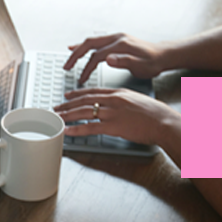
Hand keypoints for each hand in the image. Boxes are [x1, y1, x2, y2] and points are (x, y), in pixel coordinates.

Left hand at [54, 88, 179, 145]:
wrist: (164, 122)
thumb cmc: (155, 114)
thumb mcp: (136, 100)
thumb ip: (122, 101)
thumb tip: (114, 104)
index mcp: (119, 93)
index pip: (93, 91)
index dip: (78, 93)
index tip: (68, 95)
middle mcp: (113, 100)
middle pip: (85, 100)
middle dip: (68, 104)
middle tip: (57, 107)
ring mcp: (113, 113)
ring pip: (84, 112)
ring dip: (68, 115)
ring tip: (58, 118)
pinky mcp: (114, 126)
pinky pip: (91, 127)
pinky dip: (77, 129)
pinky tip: (68, 130)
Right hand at [63, 33, 167, 84]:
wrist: (164, 55)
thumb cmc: (154, 63)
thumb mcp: (142, 66)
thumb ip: (124, 62)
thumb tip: (108, 59)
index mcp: (121, 45)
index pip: (97, 56)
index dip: (87, 68)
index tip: (82, 79)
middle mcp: (117, 38)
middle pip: (90, 44)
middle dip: (76, 55)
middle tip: (66, 66)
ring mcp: (116, 38)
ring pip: (92, 41)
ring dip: (79, 50)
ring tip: (69, 58)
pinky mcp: (116, 41)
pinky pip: (97, 42)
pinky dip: (86, 46)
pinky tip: (78, 48)